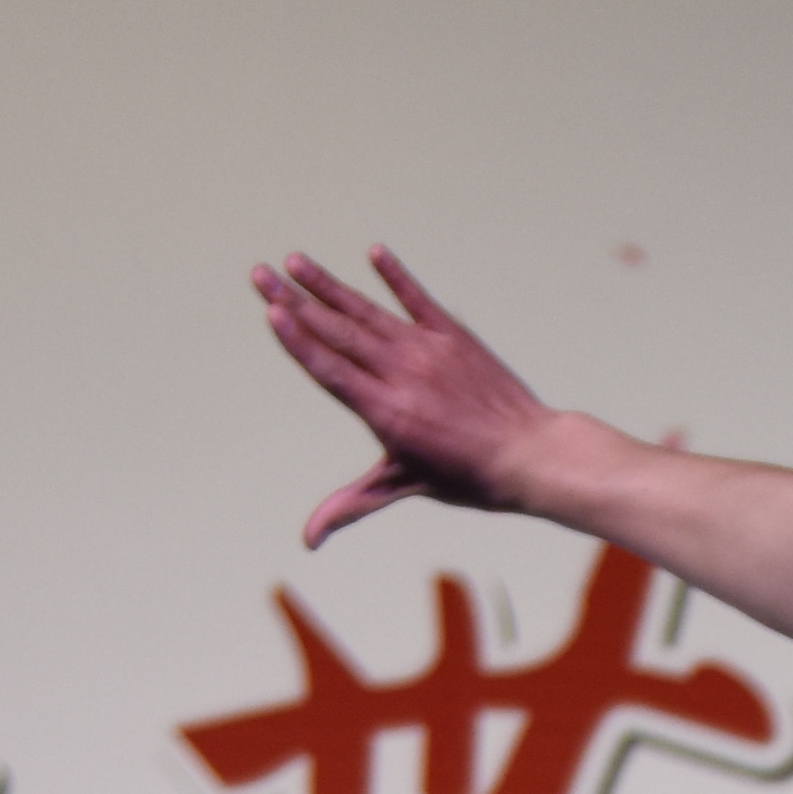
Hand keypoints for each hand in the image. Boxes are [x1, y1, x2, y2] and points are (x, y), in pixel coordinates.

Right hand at [249, 244, 562, 545]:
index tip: (271, 311)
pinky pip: (418, 298)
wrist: (533, 454)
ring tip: (295, 261)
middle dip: (295, 302)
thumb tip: (309, 540)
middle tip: (260, 274)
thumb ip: (354, 502)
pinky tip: (374, 253)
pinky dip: (396, 276)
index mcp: (386, 411)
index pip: (329, 369)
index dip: (297, 339)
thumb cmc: (469, 478)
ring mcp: (428, 349)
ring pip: (367, 311)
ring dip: (328, 285)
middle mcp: (402, 374)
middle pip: (337, 332)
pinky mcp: (454, 335)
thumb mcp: (407, 486)